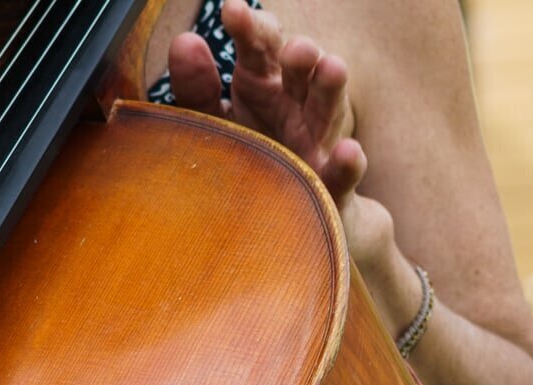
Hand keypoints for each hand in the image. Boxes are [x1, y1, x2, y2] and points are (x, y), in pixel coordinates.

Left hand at [167, 2, 363, 206]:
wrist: (281, 215)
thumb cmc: (245, 156)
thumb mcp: (215, 120)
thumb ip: (196, 87)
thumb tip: (183, 40)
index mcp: (262, 84)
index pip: (259, 47)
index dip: (250, 28)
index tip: (232, 11)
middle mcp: (293, 105)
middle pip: (300, 72)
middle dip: (300, 55)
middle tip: (295, 47)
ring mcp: (316, 143)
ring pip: (327, 111)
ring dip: (330, 89)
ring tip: (331, 67)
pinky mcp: (329, 187)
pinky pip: (341, 176)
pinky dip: (347, 165)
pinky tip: (349, 152)